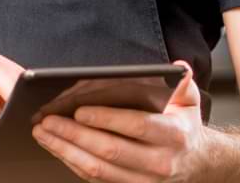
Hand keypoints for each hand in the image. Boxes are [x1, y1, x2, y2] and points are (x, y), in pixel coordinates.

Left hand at [32, 60, 205, 181]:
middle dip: (74, 135)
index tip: (79, 111)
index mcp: (173, 136)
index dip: (106, 119)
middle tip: (48, 121)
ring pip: (98, 170)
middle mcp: (159, 162)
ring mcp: (143, 181)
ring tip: (43, 133)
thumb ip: (184, 82)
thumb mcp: (189, 102)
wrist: (195, 164)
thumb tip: (179, 67)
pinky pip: (95, 180)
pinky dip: (72, 163)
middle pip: (110, 151)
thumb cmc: (184, 127)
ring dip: (66, 151)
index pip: (136, 126)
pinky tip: (57, 148)